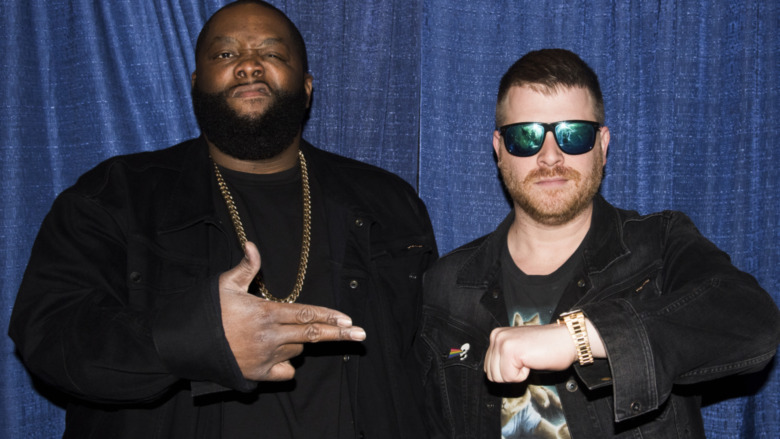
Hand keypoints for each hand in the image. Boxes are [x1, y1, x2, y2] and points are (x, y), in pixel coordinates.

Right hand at [220, 241, 364, 380]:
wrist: (186, 346)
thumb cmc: (206, 313)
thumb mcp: (224, 285)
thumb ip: (245, 267)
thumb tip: (252, 245)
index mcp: (266, 313)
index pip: (306, 314)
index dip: (329, 316)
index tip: (348, 319)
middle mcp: (270, 336)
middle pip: (312, 335)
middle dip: (339, 334)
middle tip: (361, 335)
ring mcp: (266, 357)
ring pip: (297, 350)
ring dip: (298, 342)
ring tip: (279, 334)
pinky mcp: (259, 374)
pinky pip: (286, 372)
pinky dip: (287, 365)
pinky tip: (279, 357)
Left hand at [483, 324, 576, 382]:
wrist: (567, 340)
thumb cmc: (547, 348)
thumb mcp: (517, 351)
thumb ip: (502, 358)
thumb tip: (492, 373)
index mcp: (496, 336)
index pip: (488, 368)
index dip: (507, 371)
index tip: (522, 360)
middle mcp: (496, 336)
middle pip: (491, 375)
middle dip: (510, 374)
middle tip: (526, 361)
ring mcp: (502, 342)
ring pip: (499, 377)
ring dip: (516, 375)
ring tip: (528, 360)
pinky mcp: (510, 350)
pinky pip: (510, 377)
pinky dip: (523, 375)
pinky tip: (531, 362)